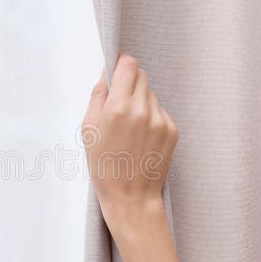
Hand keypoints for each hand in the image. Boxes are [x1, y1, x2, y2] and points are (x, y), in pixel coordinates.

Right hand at [82, 54, 177, 243]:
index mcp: (117, 108)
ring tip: (130, 127)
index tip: (118, 71)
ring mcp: (160, 120)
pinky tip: (142, 138)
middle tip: (120, 104)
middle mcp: (141, 110)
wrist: (131, 196)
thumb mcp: (88, 130)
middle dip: (130, 83)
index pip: (128, 65)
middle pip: (141, 76)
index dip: (122, 64)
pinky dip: (151, 118)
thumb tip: (106, 73)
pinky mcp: (172, 130)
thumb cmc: (104, 166)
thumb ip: (97, 97)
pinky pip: (160, 112)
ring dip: (141, 102)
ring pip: (151, 95)